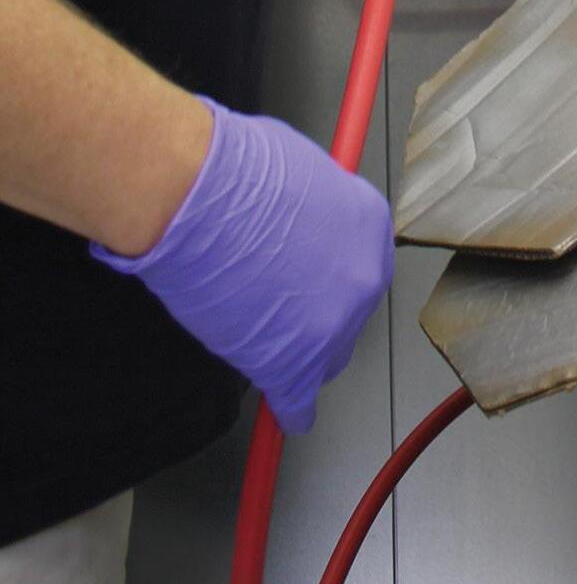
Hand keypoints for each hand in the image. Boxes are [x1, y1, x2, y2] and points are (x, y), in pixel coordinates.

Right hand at [92, 98, 393, 433]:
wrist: (199, 201)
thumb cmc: (236, 172)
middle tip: (285, 308)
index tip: (315, 279)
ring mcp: (331, 324)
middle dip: (320, 313)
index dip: (332, 273)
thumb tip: (306, 213)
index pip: (363, 261)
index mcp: (370, 223)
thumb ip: (316, 203)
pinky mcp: (292, 364)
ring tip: (270, 344)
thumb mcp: (300, 169)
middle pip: (350, 313)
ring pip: (326, 356)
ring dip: (302, 354)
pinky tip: (288, 414)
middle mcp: (364, 276)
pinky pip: (298, 400)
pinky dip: (291, 409)